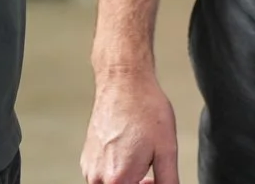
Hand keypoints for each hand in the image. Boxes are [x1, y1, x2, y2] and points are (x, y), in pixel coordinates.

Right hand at [82, 66, 179, 183]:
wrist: (124, 82)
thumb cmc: (145, 110)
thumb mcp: (167, 150)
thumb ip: (168, 182)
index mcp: (118, 180)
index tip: (154, 180)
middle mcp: (98, 178)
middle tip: (151, 174)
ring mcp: (89, 168)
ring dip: (126, 183)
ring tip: (141, 161)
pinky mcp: (86, 159)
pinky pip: (102, 177)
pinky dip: (116, 174)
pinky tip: (128, 154)